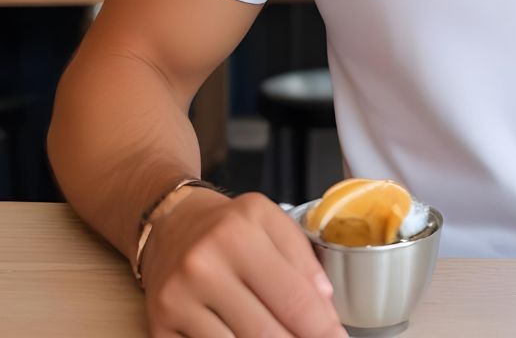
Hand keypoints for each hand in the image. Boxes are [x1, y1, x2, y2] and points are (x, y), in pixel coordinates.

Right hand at [141, 189, 345, 337]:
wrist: (171, 224)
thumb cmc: (228, 226)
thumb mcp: (271, 220)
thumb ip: (303, 258)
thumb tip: (325, 306)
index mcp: (240, 235)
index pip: (293, 297)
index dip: (322, 328)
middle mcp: (204, 267)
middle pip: (265, 333)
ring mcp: (177, 300)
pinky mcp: (159, 326)